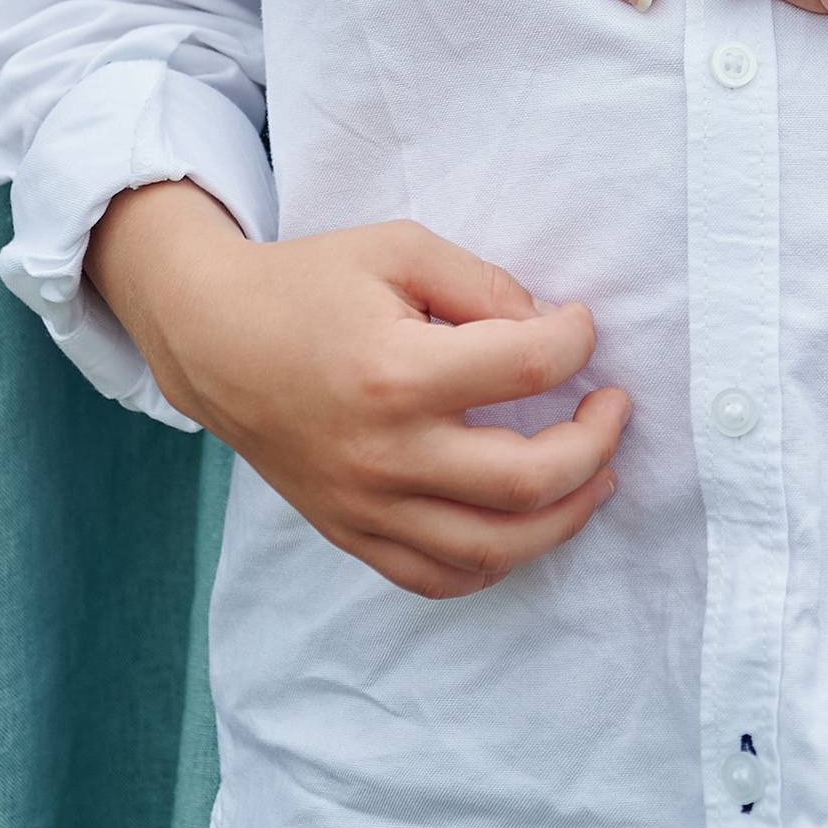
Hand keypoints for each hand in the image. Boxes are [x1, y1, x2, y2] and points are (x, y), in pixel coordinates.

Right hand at [87, 184, 630, 598]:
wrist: (214, 340)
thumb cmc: (310, 284)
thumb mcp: (400, 249)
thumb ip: (484, 286)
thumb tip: (550, 333)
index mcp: (398, 371)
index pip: (528, 366)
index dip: (577, 340)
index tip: (580, 326)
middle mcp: (386, 454)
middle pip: (528, 481)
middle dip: (595, 445)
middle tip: (613, 408)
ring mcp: (366, 506)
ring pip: (495, 549)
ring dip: (566, 516)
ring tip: (596, 475)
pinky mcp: (351, 533)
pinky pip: (439, 578)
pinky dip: (496, 561)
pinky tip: (524, 523)